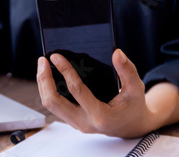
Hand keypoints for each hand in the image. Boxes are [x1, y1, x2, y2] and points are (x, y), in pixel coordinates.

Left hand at [37, 49, 178, 138]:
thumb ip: (127, 70)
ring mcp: (76, 123)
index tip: (56, 56)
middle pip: (54, 102)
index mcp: (101, 115)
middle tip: (42, 60)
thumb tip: (117, 53)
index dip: (65, 71)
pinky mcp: (72, 120)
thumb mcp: (136, 88)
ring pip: (50, 105)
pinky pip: (54, 106)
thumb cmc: (134, 106)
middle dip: (44, 79)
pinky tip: (48, 75)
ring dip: (43, 84)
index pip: (76, 90)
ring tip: (42, 65)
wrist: (131, 126)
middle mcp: (84, 122)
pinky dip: (48, 90)